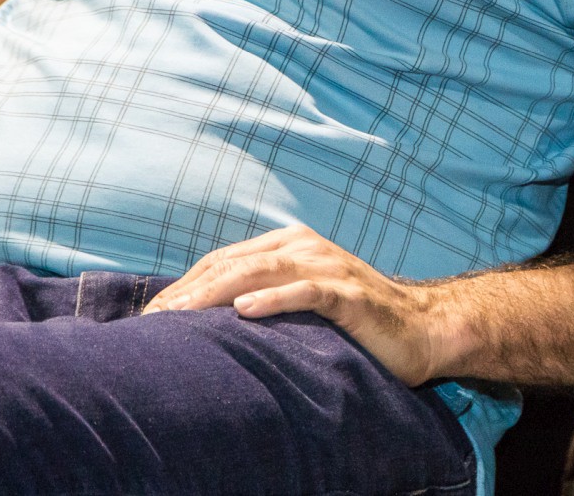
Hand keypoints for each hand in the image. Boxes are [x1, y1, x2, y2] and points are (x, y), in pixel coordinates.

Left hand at [142, 226, 457, 383]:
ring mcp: (329, 267)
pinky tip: (245, 312)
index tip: (151, 316)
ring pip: (263, 272)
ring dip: (218, 293)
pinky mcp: (349, 294)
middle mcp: (306, 247)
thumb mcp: (304, 300)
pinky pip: (306, 292)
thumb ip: (264, 295)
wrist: (422, 328)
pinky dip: (274, 299)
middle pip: (235, 263)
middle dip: (190, 291)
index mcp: (290, 244)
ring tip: (183, 315)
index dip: (185, 284)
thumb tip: (209, 318)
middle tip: (154, 320)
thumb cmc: (357, 320)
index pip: (223, 259)